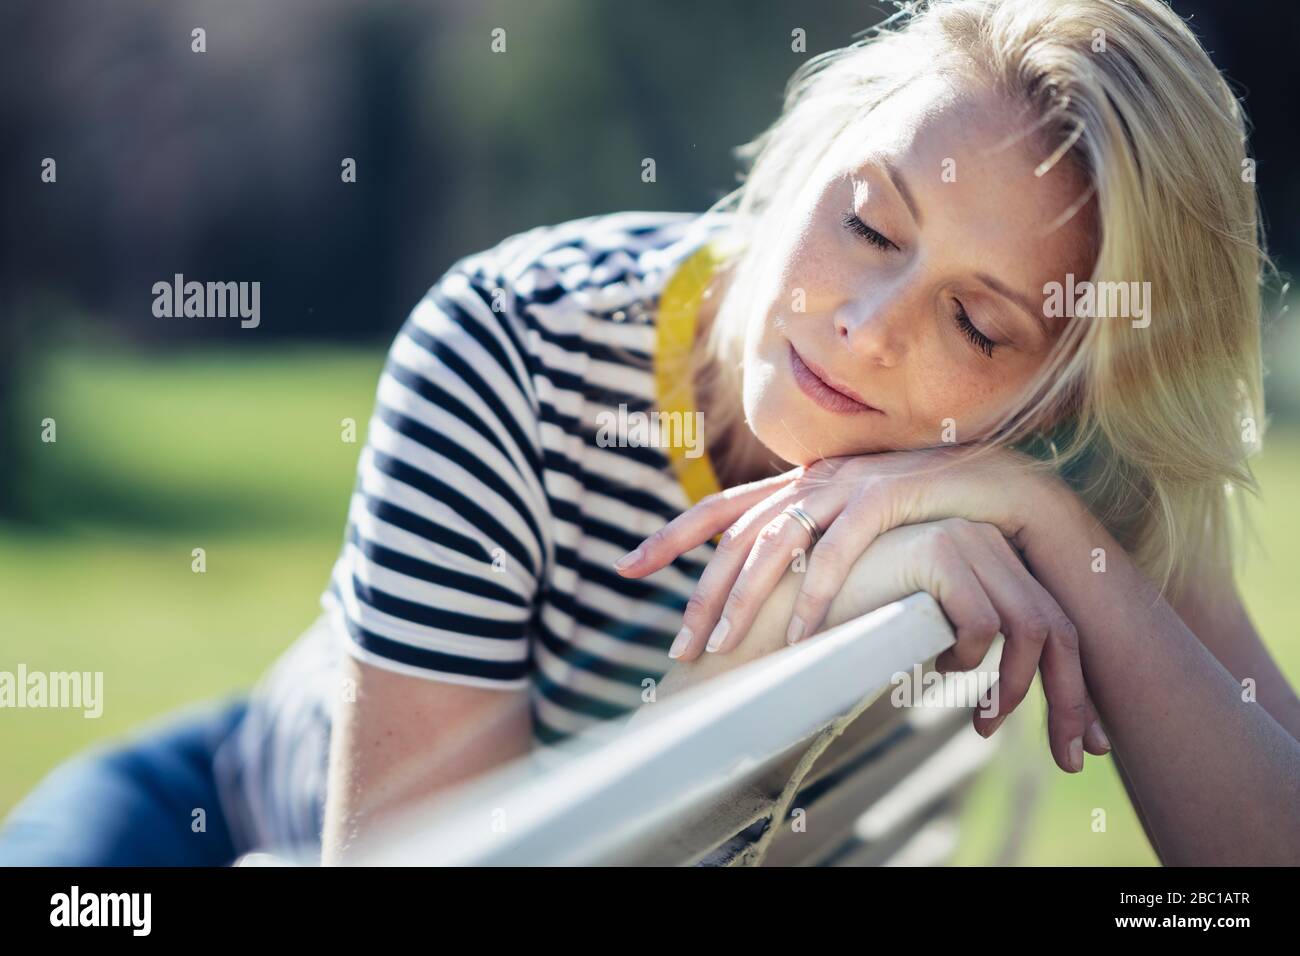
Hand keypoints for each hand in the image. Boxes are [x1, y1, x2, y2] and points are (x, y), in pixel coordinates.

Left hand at [615, 448, 1106, 771]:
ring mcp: (849, 482)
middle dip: (700, 594)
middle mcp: (815, 478)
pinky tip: (798, 635)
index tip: (625, 568)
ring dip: (744, 600)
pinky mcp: (889, 494)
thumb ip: (817, 547)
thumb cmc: (930, 518)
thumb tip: (774, 593)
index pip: (722, 509)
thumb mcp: (860, 532)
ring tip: (721, 650)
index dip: (672, 536)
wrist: (1008, 491)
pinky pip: (838, 550)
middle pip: (737, 535)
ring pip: (775, 541)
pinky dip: (815, 594)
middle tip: (677, 650)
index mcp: (801, 485)